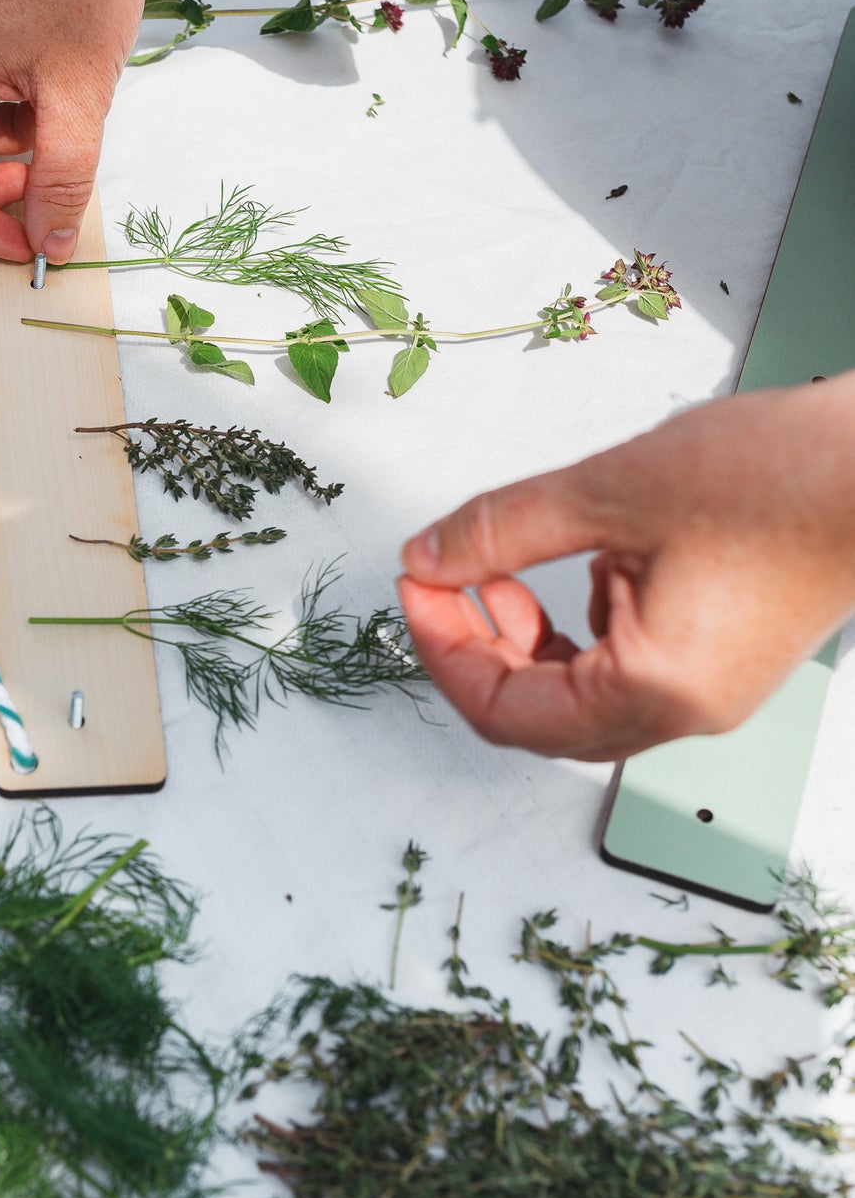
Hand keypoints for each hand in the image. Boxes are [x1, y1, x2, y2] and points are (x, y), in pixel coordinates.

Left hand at [397, 374, 854, 760]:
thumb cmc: (781, 479)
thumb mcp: (608, 493)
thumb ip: (501, 531)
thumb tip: (430, 557)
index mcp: (653, 690)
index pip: (504, 712)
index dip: (442, 649)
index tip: (416, 587)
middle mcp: (684, 711)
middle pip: (537, 718)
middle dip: (475, 648)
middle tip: (440, 579)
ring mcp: (708, 690)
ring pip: (579, 697)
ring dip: (524, 642)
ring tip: (499, 570)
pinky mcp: (722, 659)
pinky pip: (625, 669)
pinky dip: (581, 627)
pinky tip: (582, 564)